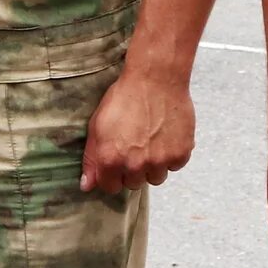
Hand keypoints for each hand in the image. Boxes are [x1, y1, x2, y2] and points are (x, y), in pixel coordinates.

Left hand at [83, 68, 194, 192]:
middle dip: (133, 170)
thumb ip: (92, 159)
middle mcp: (135, 165)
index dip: (113, 175)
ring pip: (156, 178)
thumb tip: (87, 186)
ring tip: (152, 142)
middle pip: (134, 183)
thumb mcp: (97, 126)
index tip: (117, 163)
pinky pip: (175, 165)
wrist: (155, 80)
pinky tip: (166, 137)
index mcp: (111, 160)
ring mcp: (160, 161)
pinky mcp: (180, 154)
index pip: (111, 187)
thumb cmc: (123, 99)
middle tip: (136, 147)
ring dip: (154, 165)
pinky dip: (172, 155)